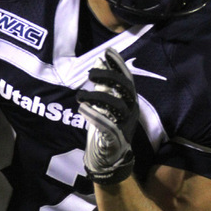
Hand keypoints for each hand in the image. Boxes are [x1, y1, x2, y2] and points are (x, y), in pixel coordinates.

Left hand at [77, 47, 138, 184]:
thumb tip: (101, 60)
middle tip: (91, 72)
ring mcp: (125, 125)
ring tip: (80, 95)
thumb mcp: (104, 105)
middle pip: (126, 89)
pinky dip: (95, 116)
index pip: (127, 79)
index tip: (107, 51)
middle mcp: (131, 112)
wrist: (108, 159)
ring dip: (98, 97)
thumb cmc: (105, 129)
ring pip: (117, 106)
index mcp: (129, 102)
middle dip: (109, 77)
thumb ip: (104, 85)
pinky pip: (107, 125)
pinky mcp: (116, 139)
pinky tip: (82, 109)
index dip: (119, 65)